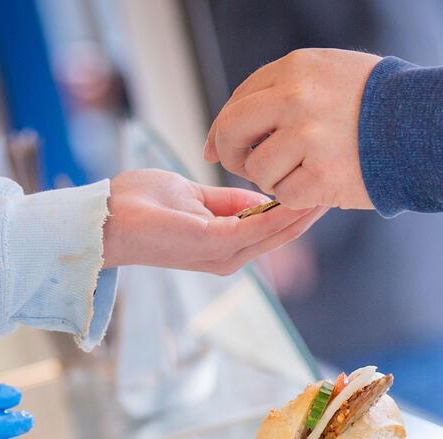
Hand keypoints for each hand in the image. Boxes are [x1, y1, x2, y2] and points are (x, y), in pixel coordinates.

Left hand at [102, 169, 324, 274]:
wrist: (105, 219)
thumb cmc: (139, 206)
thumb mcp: (193, 195)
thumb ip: (227, 200)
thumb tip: (261, 196)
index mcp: (224, 243)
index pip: (271, 226)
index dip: (297, 204)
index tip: (319, 179)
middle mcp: (228, 256)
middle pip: (282, 233)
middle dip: (310, 209)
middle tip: (337, 182)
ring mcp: (222, 254)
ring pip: (276, 233)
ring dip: (303, 211)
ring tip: (328, 186)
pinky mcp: (214, 246)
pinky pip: (259, 229)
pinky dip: (281, 215)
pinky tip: (301, 197)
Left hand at [204, 49, 379, 210]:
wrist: (431, 127)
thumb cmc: (388, 103)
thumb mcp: (337, 74)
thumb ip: (292, 88)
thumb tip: (245, 121)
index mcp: (296, 69)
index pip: (241, 98)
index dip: (225, 127)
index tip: (218, 147)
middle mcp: (295, 98)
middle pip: (234, 130)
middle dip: (232, 154)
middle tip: (244, 168)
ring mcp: (307, 138)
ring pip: (259, 170)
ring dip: (275, 180)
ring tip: (304, 175)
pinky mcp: (322, 176)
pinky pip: (286, 195)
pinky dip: (299, 198)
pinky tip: (320, 188)